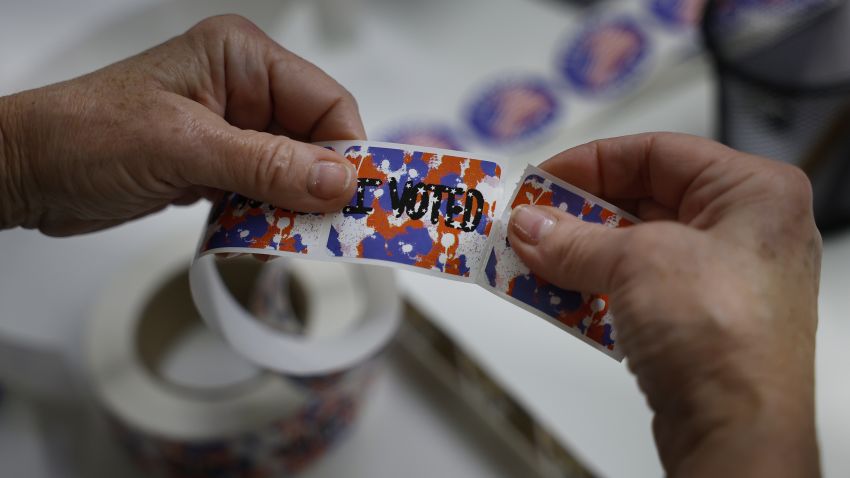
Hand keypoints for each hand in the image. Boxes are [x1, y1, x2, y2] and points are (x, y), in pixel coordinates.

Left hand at [0, 15, 361, 235]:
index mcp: (242, 58)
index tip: (354, 199)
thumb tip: (338, 180)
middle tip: (325, 229)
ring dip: (292, 208)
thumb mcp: (184, 146)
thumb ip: (266, 164)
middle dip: (320, 187)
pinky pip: (266, 192)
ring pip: (295, 173)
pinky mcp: (220, 164)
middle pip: (316, 141)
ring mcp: (233, 129)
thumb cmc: (86, 135)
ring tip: (279, 235)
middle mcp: (245, 89)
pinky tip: (253, 233)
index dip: (346, 151)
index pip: (326, 102)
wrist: (29, 171)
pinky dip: (267, 217)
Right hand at [507, 133, 820, 476]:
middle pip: (642, 202)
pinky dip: (594, 289)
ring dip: (578, 256)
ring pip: (634, 250)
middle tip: (528, 222)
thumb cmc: (725, 337)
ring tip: (531, 259)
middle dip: (577, 216)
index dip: (592, 163)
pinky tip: (556, 295)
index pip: (657, 152)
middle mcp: (746, 231)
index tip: (543, 180)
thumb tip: (530, 226)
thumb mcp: (635, 263)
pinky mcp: (699, 322)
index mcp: (753, 192)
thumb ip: (573, 238)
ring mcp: (723, 280)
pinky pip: (635, 289)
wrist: (737, 430)